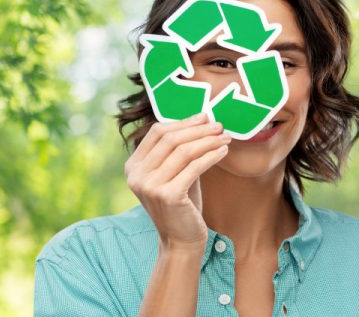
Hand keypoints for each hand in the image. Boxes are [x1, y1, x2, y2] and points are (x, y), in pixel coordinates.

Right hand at [124, 113, 230, 251]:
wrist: (180, 241)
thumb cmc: (181, 205)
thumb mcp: (174, 173)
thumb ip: (180, 150)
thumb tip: (202, 121)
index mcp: (133, 166)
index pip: (156, 133)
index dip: (182, 122)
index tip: (204, 117)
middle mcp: (137, 175)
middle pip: (170, 139)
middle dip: (198, 129)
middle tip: (219, 125)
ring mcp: (150, 186)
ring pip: (184, 151)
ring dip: (208, 141)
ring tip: (225, 137)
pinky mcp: (168, 195)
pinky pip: (194, 167)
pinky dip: (211, 156)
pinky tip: (223, 151)